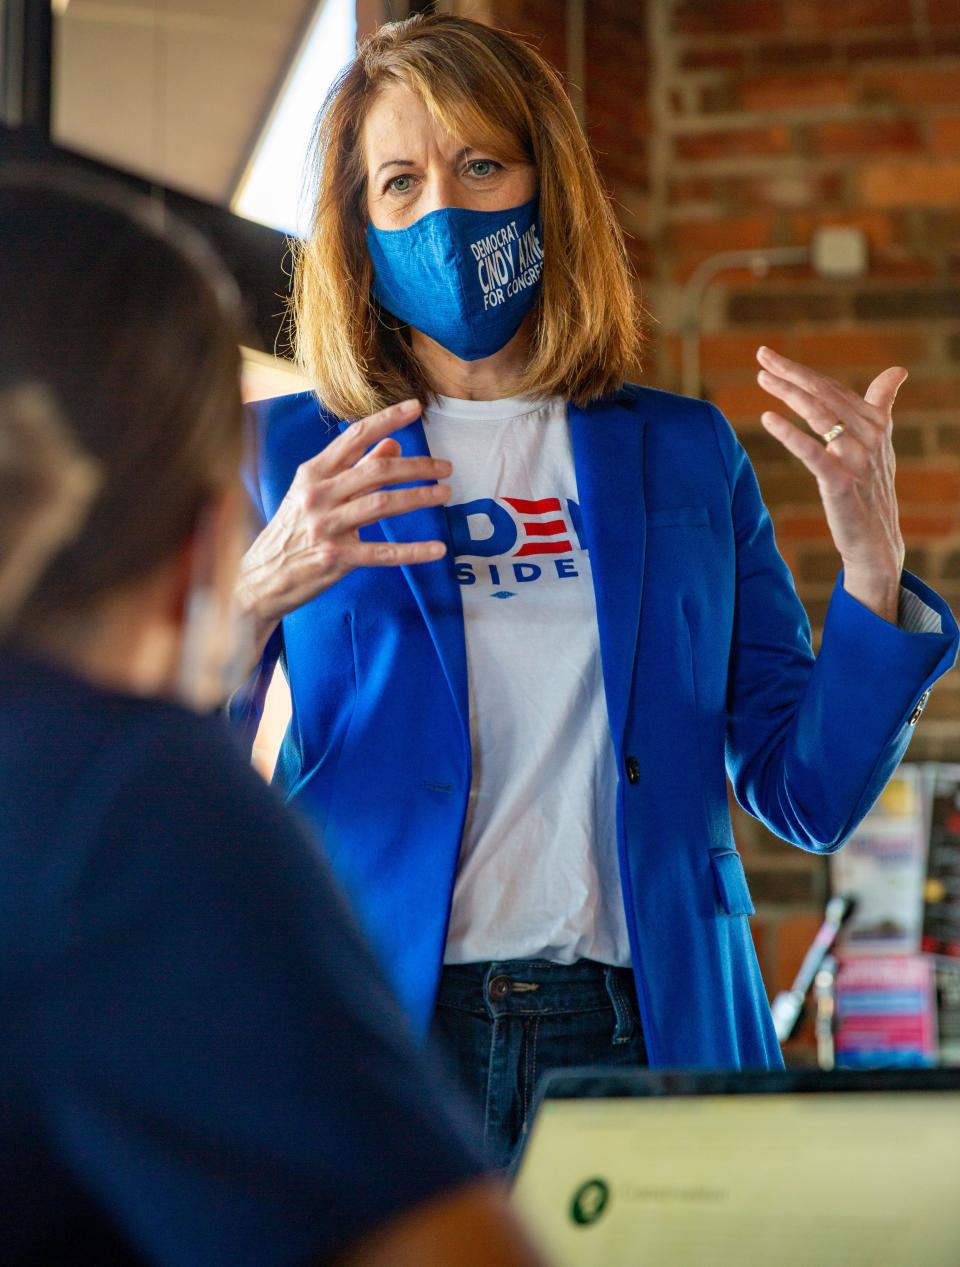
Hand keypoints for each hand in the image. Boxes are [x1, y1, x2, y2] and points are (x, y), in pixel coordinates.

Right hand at [236, 398, 450, 658]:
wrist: (258, 579)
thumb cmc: (291, 532)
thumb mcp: (314, 493)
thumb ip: (355, 468)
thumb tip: (393, 445)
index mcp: (313, 473)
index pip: (355, 436)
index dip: (387, 419)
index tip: (417, 407)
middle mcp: (318, 494)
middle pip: (377, 470)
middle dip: (417, 466)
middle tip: (446, 468)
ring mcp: (325, 526)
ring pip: (382, 504)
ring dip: (419, 497)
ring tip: (445, 494)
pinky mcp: (334, 558)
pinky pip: (382, 552)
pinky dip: (412, 551)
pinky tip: (437, 549)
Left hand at [756, 346, 906, 623]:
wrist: (877, 541)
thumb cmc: (873, 490)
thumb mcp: (880, 444)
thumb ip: (882, 404)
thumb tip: (897, 370)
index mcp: (875, 423)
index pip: (832, 388)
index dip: (801, 370)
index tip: (769, 354)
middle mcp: (869, 436)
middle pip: (825, 395)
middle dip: (792, 373)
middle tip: (762, 355)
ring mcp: (856, 459)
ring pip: (820, 416)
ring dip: (790, 394)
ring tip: (763, 378)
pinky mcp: (841, 483)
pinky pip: (813, 453)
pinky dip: (790, 434)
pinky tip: (768, 419)